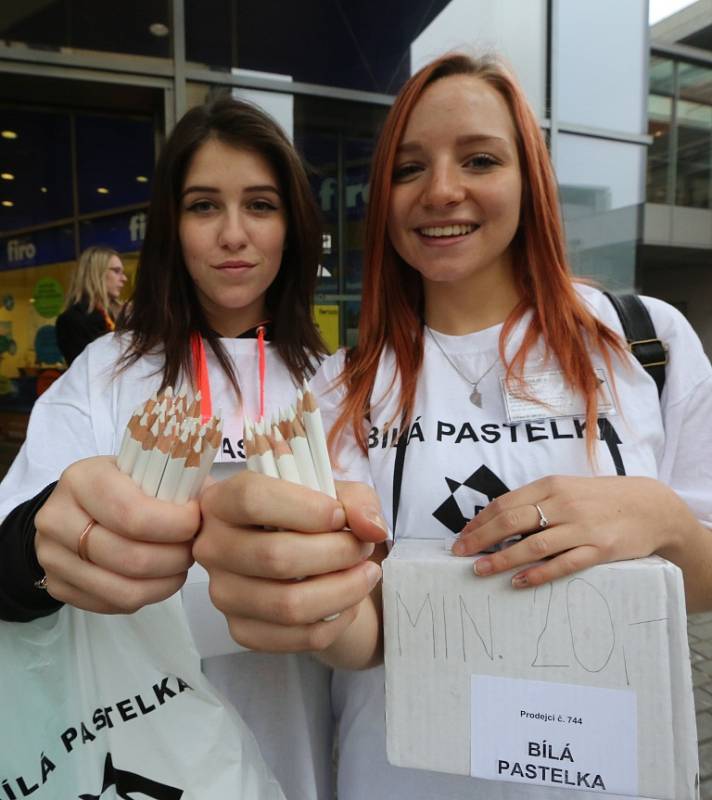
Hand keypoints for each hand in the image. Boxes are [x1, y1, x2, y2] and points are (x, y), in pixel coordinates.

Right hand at [34, 456, 198, 612]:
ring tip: (181, 564)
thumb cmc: (119, 485)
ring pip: (124, 589)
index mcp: (82, 479)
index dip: (175, 525)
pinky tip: (159, 577)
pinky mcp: (58, 586)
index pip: (133, 514)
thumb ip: (179, 482)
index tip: (196, 521)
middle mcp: (57, 518)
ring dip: (166, 581)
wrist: (71, 508)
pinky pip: (114, 603)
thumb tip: (216, 503)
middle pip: (131, 557)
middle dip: (176, 557)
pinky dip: (147, 595)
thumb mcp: (143, 469)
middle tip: (194, 548)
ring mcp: (52, 557)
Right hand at [193, 472, 387, 657]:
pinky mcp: (241, 630)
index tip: (339, 515)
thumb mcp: (338, 495)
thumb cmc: (314, 518)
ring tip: (366, 574)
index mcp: (223, 500)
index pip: (252, 500)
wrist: (305, 560)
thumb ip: (358, 501)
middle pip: (274, 556)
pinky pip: (296, 636)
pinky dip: (335, 620)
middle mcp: (212, 547)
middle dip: (336, 553)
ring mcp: (223, 593)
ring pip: (288, 604)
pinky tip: (348, 600)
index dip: (305, 508)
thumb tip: (371, 528)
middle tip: (363, 547)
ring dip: (342, 590)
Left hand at [452, 475, 692, 587]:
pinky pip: (563, 563)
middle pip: (512, 521)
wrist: (649, 507)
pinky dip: (539, 573)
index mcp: (551, 486)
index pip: (505, 503)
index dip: (480, 521)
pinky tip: (518, 582)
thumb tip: (498, 521)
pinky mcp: (599, 549)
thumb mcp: (566, 490)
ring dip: (502, 559)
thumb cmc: (600, 499)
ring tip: (480, 570)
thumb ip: (536, 502)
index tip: (462, 536)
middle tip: (460, 554)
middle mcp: (563, 504)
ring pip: (533, 545)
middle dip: (481, 538)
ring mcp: (581, 527)